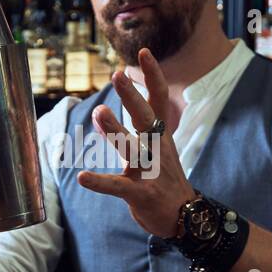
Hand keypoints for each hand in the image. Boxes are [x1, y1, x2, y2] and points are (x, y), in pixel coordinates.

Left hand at [76, 47, 196, 236]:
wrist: (188, 218)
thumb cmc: (166, 179)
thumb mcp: (159, 149)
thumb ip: (137, 129)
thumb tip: (107, 109)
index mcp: (161, 136)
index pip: (158, 100)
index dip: (153, 75)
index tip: (144, 52)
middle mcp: (157, 149)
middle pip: (145, 117)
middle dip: (132, 96)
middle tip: (117, 74)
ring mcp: (150, 171)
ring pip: (132, 147)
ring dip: (116, 130)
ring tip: (100, 113)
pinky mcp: (141, 194)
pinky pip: (117, 187)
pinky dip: (99, 182)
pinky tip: (82, 177)